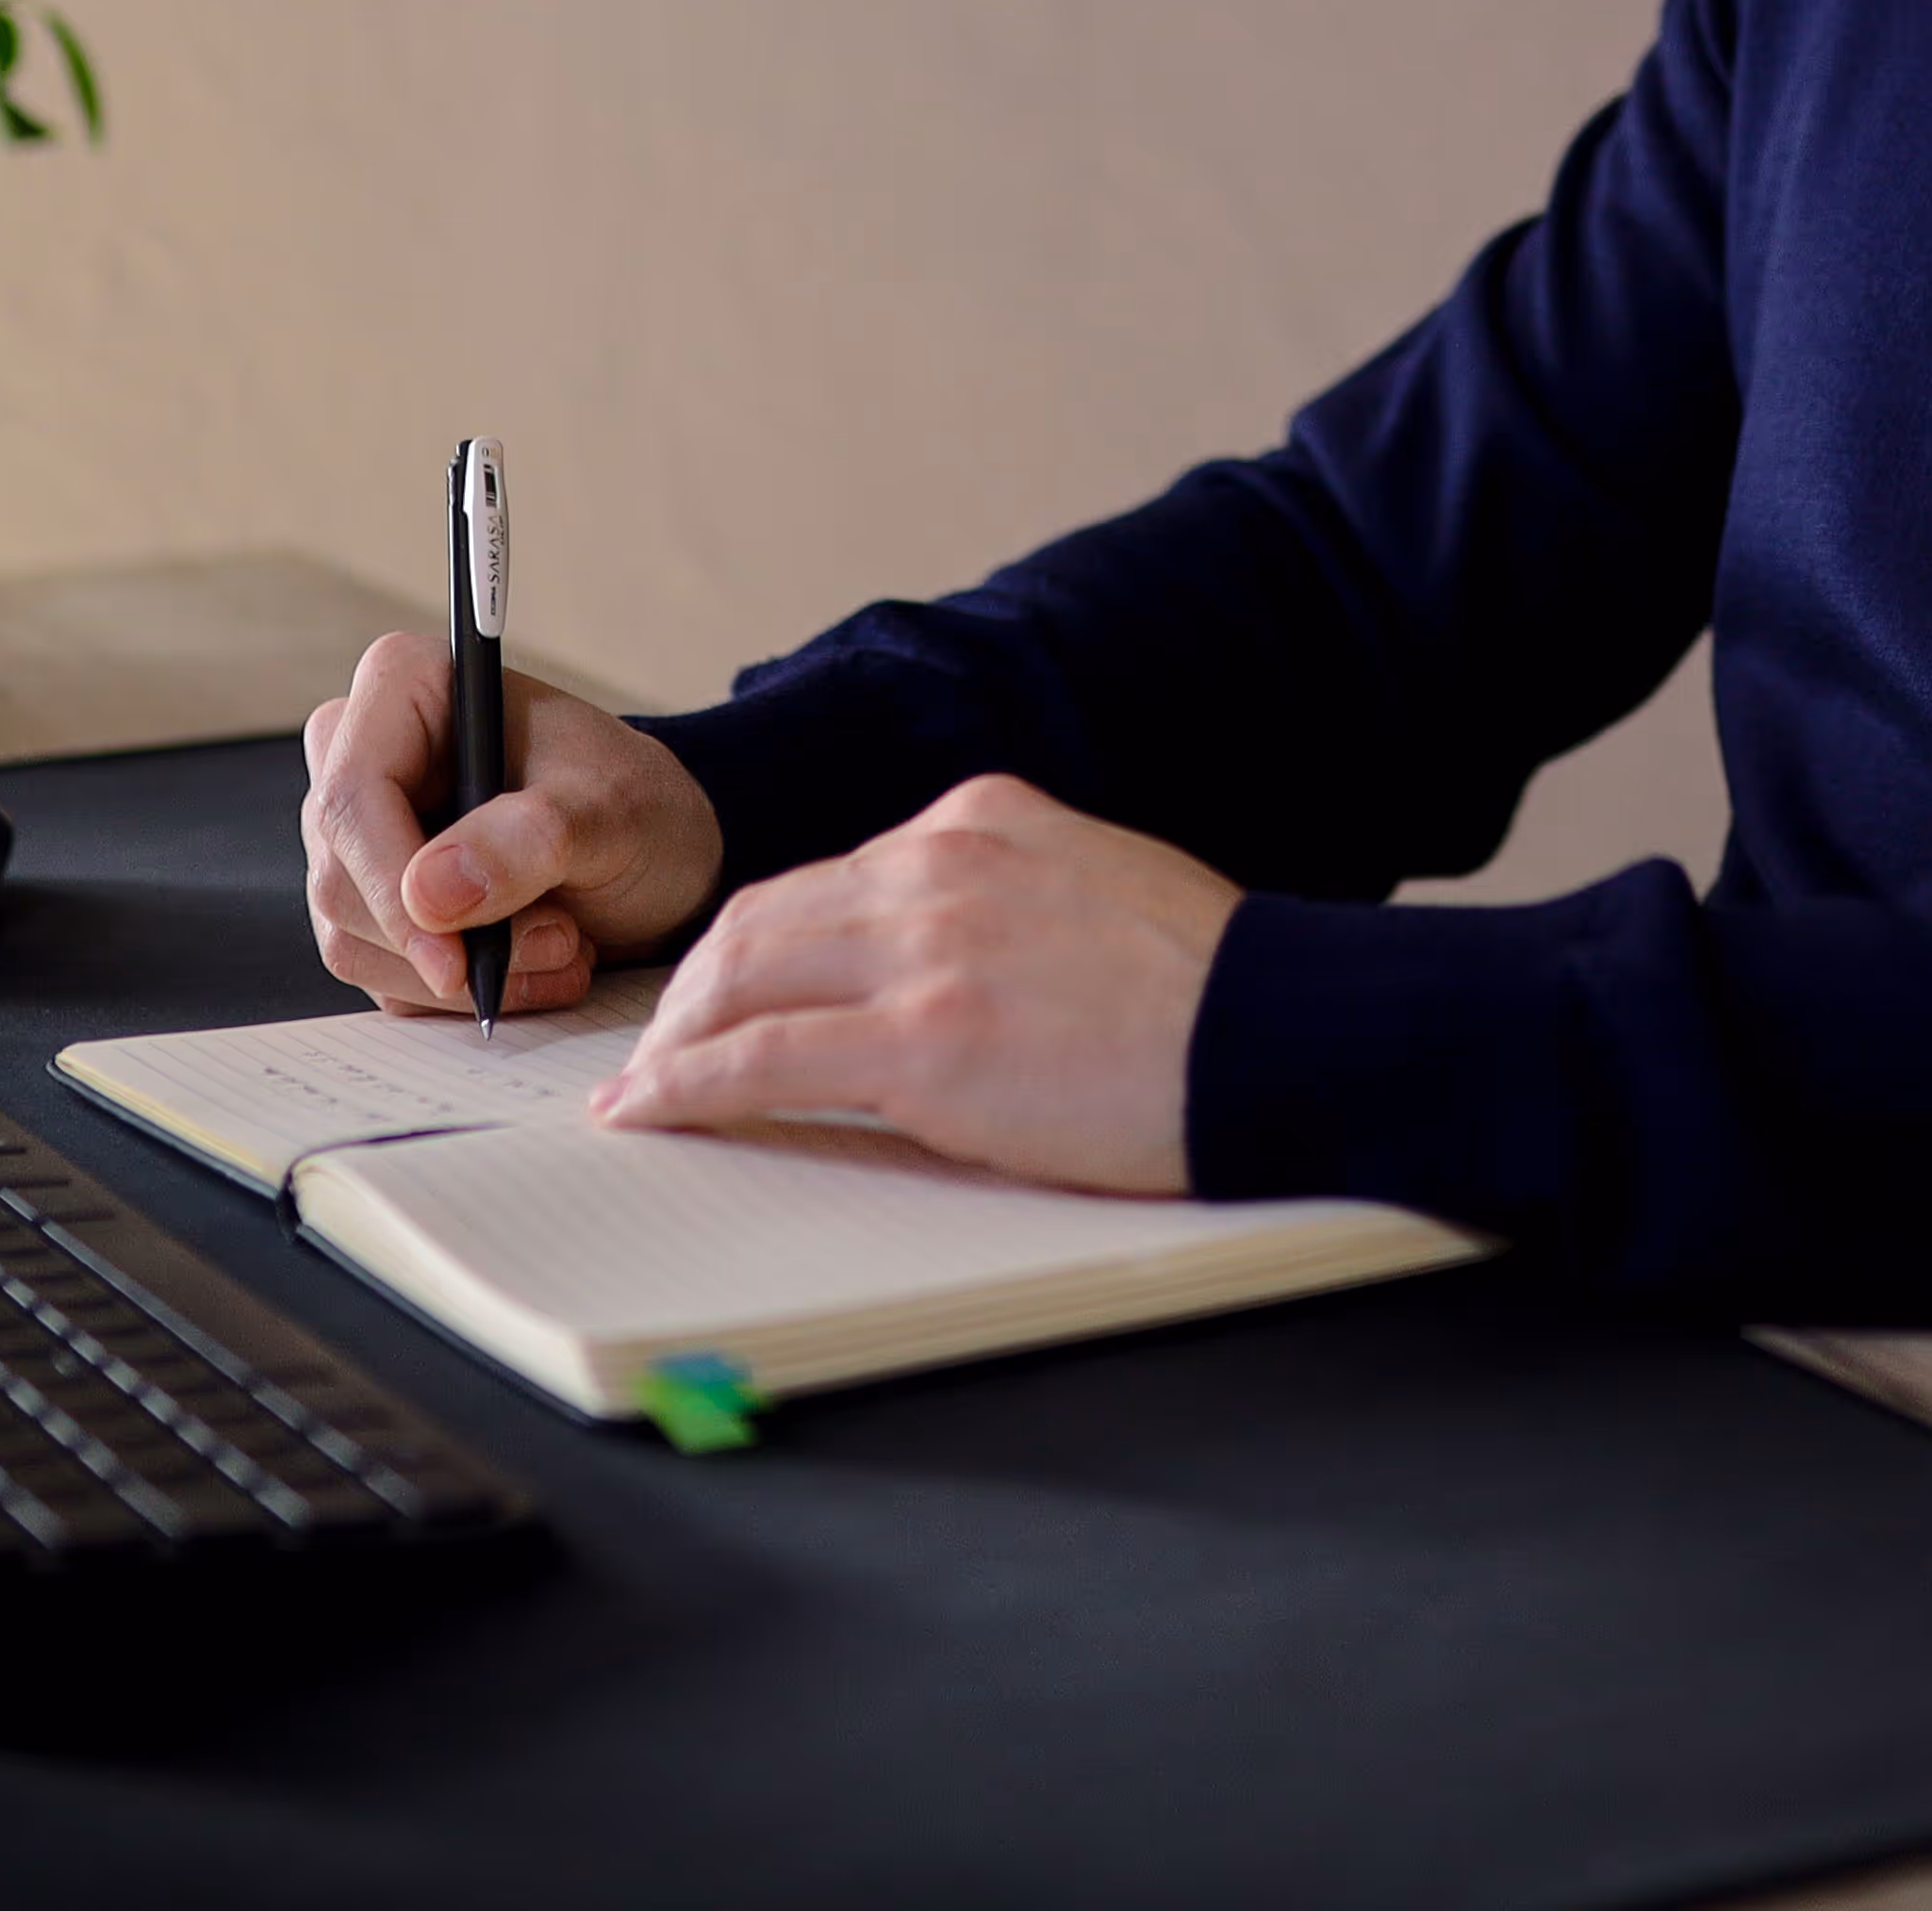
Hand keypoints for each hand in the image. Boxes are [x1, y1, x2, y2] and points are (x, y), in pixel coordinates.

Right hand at [297, 633, 726, 1019]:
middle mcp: (362, 755)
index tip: (453, 961)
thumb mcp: (613, 811)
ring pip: (352, 940)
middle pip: (341, 878)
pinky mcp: (371, 903)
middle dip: (449, 939)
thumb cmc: (636, 805)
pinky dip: (457, 993)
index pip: (351, 795)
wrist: (657, 855)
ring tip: (564, 946)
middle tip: (562, 941)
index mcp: (408, 687)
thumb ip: (530, 839)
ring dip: (463, 974)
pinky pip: (379, 974)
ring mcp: (360, 836)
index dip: (389, 885)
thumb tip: (429, 891)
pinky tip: (530, 966)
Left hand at [595, 775, 1235, 1195]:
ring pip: (741, 974)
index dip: (766, 938)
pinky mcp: (924, 1039)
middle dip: (696, 984)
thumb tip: (951, 958)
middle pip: (763, 914)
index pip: (832, 874)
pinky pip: (760, 1059)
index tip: (734, 982)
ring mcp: (927, 946)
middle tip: (664, 1040)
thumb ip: (1011, 898)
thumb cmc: (1213, 990)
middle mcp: (940, 863)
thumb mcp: (1100, 888)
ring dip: (677, 1035)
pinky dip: (686, 1086)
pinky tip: (653, 1111)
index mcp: (985, 819)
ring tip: (648, 1085)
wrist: (1282, 1029)